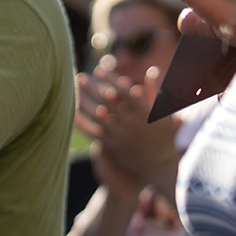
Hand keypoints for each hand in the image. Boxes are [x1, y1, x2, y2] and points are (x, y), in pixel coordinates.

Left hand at [75, 68, 178, 190]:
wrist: (158, 166)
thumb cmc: (162, 135)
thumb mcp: (163, 113)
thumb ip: (154, 92)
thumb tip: (151, 69)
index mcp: (145, 112)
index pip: (124, 91)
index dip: (111, 79)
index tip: (99, 70)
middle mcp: (131, 122)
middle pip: (108, 101)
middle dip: (93, 88)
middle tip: (80, 77)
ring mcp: (121, 135)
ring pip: (98, 116)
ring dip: (84, 102)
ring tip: (74, 92)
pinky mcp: (112, 146)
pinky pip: (94, 133)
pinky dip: (83, 124)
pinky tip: (73, 114)